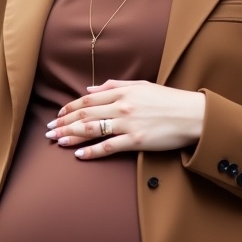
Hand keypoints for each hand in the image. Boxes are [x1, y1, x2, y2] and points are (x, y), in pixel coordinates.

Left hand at [46, 79, 205, 159]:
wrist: (193, 115)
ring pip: (91, 130)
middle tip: (48, 132)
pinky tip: (78, 155)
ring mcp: (128, 124)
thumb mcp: (142, 86)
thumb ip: (115, 86)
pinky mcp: (136, 141)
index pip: (88, 100)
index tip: (57, 115)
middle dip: (63, 123)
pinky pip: (108, 147)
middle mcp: (122, 107)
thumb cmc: (169, 100)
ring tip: (56, 141)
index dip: (69, 108)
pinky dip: (91, 152)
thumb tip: (90, 89)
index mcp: (123, 92)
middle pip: (85, 115)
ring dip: (71, 136)